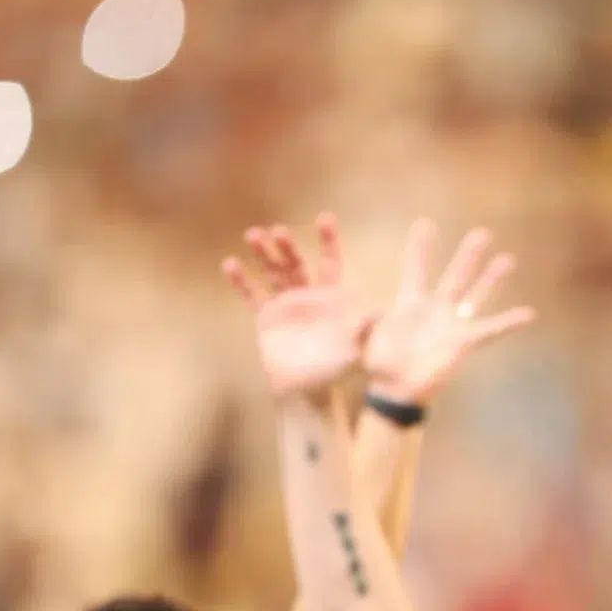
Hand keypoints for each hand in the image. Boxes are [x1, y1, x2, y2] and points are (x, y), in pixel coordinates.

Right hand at [223, 214, 373, 397]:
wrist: (307, 392)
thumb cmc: (336, 371)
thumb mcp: (354, 348)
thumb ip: (364, 329)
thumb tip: (381, 315)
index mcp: (332, 297)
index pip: (332, 263)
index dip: (329, 241)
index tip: (324, 218)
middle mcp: (308, 295)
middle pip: (297, 264)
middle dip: (288, 246)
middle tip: (278, 231)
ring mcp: (286, 305)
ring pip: (274, 273)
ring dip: (263, 254)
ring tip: (253, 234)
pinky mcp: (267, 318)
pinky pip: (253, 295)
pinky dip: (242, 281)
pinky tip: (230, 263)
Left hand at [362, 218, 533, 405]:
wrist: (396, 390)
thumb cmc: (379, 365)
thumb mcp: (363, 340)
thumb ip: (363, 326)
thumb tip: (365, 315)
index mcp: (410, 302)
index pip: (417, 268)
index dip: (420, 248)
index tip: (425, 223)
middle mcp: (435, 308)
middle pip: (455, 275)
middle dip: (468, 254)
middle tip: (482, 233)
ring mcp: (451, 324)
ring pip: (475, 295)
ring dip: (491, 279)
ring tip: (507, 259)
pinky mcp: (463, 342)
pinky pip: (490, 330)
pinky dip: (509, 323)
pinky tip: (528, 313)